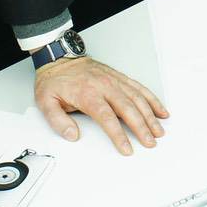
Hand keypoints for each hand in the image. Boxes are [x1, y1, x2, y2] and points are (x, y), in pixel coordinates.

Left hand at [34, 56, 169, 155]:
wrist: (60, 57)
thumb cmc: (55, 80)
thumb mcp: (46, 102)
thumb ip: (57, 121)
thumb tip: (72, 135)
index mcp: (88, 94)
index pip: (107, 117)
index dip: (118, 135)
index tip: (127, 148)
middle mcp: (105, 86)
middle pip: (128, 109)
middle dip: (142, 127)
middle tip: (150, 142)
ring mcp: (114, 80)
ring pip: (138, 98)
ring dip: (150, 115)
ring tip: (159, 130)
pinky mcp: (120, 77)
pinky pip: (140, 88)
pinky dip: (152, 99)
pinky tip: (160, 110)